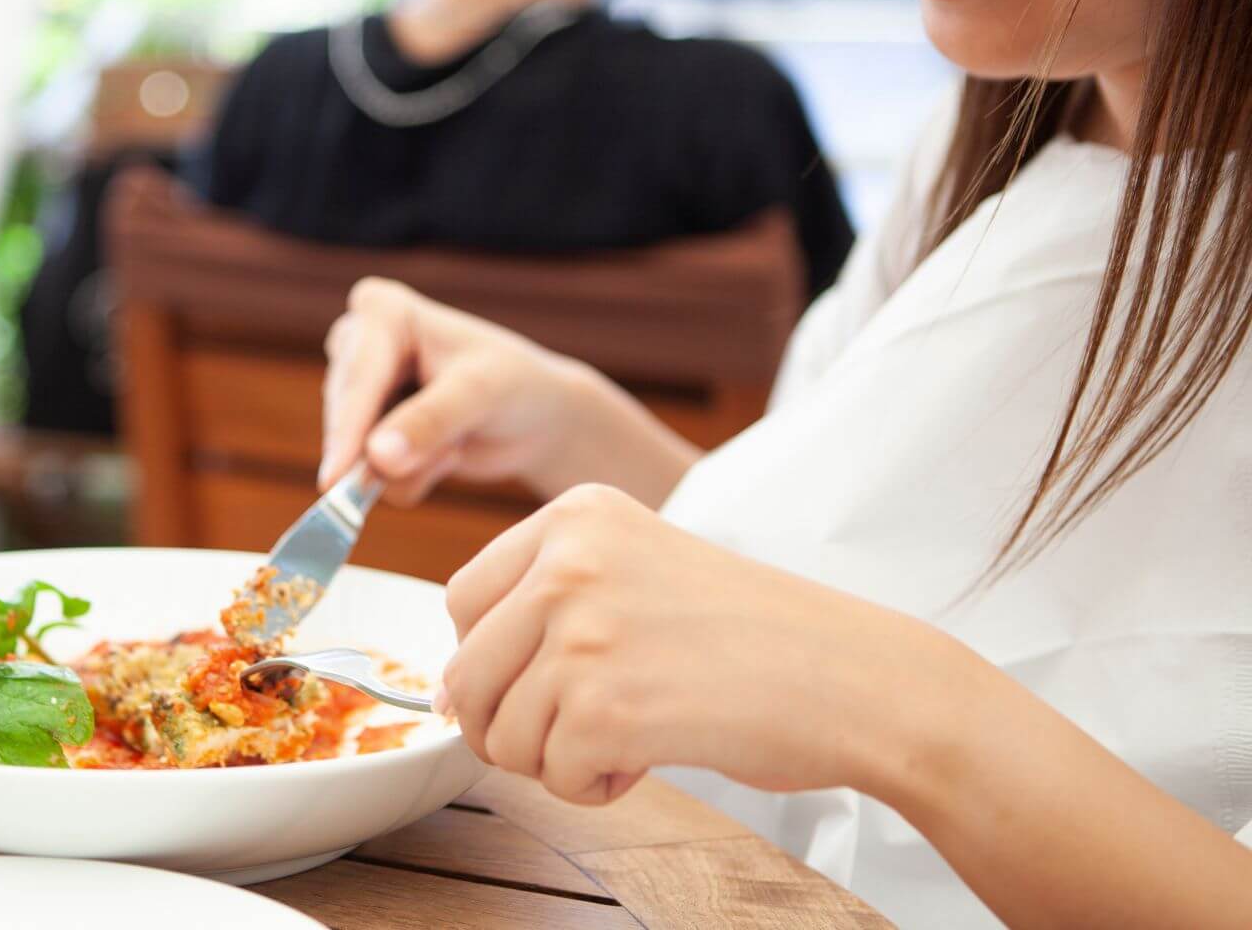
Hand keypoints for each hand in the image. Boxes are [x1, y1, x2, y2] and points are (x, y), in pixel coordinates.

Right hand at [322, 278, 683, 505]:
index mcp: (382, 312)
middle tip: (445, 457)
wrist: (536, 418)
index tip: (334, 479)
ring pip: (353, 455)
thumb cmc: (515, 385)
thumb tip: (377, 457)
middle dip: (388, 452)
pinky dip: (410, 480)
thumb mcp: (481, 395)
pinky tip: (446, 453)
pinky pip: (366, 478)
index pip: (358, 377)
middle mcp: (357, 344)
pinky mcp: (364, 431)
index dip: (347, 429)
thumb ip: (429, 423)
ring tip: (457, 442)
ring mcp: (357, 392)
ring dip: (409, 466)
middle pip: (345, 418)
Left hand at [439, 484, 966, 804]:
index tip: (545, 677)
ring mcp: (583, 632)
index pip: (461, 599)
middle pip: (464, 671)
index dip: (490, 658)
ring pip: (498, 732)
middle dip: (508, 721)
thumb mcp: (637, 570)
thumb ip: (542, 608)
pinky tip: (648, 756)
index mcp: (573, 515)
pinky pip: (550, 774)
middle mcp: (568, 562)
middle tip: (579, 727)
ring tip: (628, 734)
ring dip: (555, 757)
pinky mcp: (606, 707)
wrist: (855, 676)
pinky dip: (592, 785)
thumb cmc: (754, 635)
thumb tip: (446, 692)